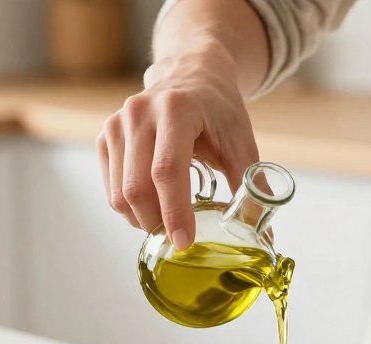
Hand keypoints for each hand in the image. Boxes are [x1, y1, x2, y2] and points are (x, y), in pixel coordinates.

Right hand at [97, 46, 259, 248]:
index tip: (184, 242)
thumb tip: (264, 235)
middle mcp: (140, 113)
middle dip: (157, 223)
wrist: (191, 74)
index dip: (174, 211)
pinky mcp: (106, 136)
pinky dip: (129, 208)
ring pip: (119, 193)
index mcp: (176, 110)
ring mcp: (117, 123)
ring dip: (142, 220)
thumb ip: (253, 187)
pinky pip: (111, 187)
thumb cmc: (218, 110)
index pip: (167, 171)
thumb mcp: (241, 143)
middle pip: (137, 187)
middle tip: (179, 239)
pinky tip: (151, 208)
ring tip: (166, 224)